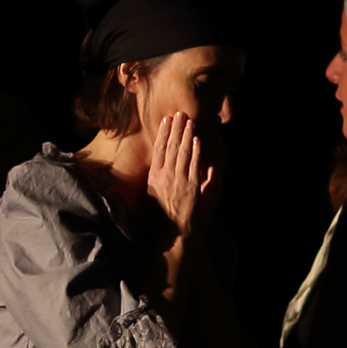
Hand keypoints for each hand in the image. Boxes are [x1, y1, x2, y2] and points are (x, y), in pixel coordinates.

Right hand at [146, 111, 216, 237]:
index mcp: (153, 178)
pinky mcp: (191, 187)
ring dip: (186, 136)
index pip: (158, 150)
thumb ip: (153, 181)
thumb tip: (153, 167)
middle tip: (179, 114)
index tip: (165, 121)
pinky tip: (197, 140)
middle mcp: (164, 177)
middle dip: (176, 129)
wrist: (171, 234)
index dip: (163, 134)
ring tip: (188, 121)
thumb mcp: (149, 198)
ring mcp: (178, 181)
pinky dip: (195, 151)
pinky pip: (194, 165)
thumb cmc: (159, 219)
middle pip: (170, 148)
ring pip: (182, 153)